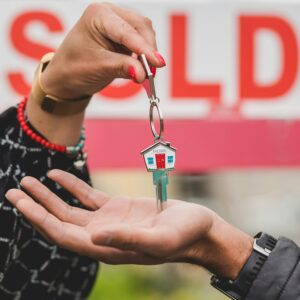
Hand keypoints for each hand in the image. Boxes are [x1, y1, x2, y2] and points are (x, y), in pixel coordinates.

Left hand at [5, 170, 252, 277]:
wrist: (197, 228)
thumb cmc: (184, 236)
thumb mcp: (159, 239)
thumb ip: (127, 239)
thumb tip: (93, 236)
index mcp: (108, 247)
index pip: (64, 235)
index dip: (40, 220)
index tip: (20, 203)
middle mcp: (102, 235)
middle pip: (60, 222)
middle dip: (36, 207)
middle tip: (14, 190)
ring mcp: (108, 221)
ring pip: (70, 209)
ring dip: (49, 196)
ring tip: (28, 182)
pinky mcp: (116, 208)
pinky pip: (87, 197)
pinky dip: (72, 186)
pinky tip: (58, 175)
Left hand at [41, 2, 164, 98]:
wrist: (67, 77)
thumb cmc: (74, 68)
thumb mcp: (98, 67)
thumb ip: (122, 67)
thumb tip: (143, 73)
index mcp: (98, 15)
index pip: (126, 31)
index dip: (144, 48)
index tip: (157, 63)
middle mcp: (109, 15)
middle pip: (140, 26)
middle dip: (148, 49)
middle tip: (152, 72)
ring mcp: (118, 25)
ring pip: (144, 33)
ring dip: (148, 53)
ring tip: (147, 73)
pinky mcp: (124, 38)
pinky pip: (142, 43)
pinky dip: (145, 56)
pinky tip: (143, 68)